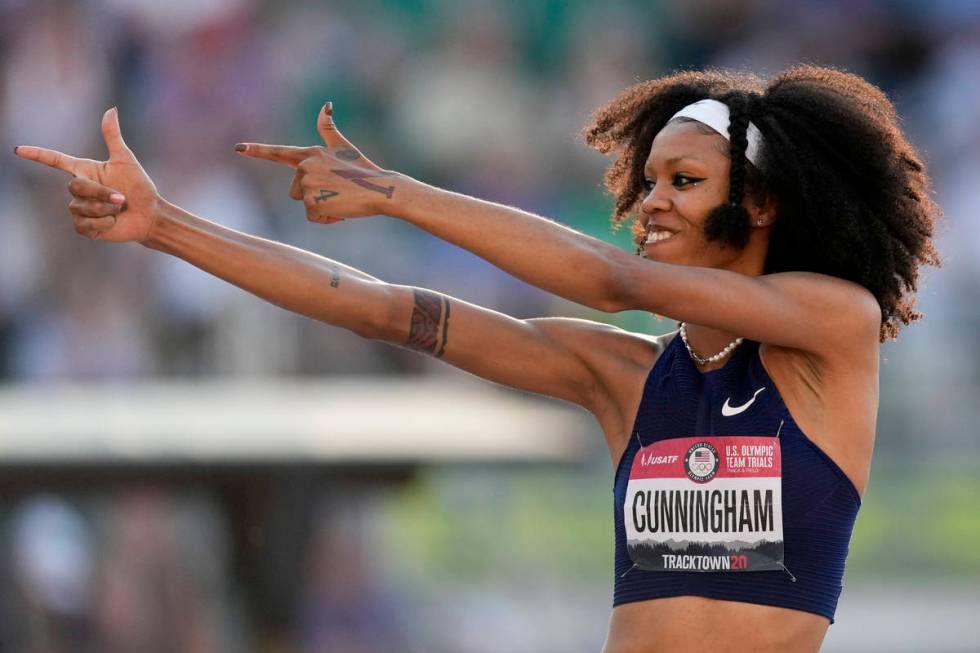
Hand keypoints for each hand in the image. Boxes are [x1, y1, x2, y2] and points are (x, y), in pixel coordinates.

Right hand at [14, 108, 159, 242]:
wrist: (150, 215)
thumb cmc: (139, 187)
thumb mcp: (125, 160)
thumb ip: (113, 137)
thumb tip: (111, 109)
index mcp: (84, 170)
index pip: (56, 160)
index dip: (37, 155)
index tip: (19, 150)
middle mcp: (78, 189)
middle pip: (75, 186)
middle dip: (100, 192)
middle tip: (121, 197)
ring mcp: (79, 209)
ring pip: (81, 207)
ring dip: (105, 208)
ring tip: (119, 209)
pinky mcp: (84, 227)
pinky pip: (84, 224)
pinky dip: (103, 224)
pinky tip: (113, 222)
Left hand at [235, 102, 397, 223]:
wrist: (382, 188)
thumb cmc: (364, 169)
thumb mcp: (343, 147)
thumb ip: (328, 128)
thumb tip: (326, 103)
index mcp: (310, 153)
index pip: (278, 152)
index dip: (257, 151)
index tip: (238, 148)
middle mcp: (305, 167)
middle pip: (295, 190)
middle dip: (313, 196)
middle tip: (337, 191)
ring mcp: (308, 184)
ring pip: (305, 204)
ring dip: (321, 207)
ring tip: (341, 198)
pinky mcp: (313, 202)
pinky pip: (313, 217)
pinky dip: (326, 219)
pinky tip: (341, 210)